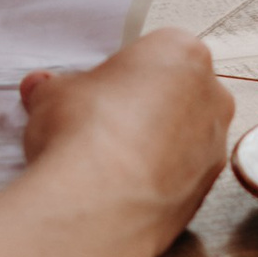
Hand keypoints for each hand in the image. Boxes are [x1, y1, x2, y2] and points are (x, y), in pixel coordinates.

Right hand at [18, 29, 232, 256]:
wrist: (99, 204)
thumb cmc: (87, 134)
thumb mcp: (53, 95)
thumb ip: (54, 88)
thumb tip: (43, 89)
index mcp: (181, 52)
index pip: (155, 52)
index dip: (121, 73)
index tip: (98, 89)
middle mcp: (210, 95)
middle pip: (176, 93)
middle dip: (144, 107)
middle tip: (102, 123)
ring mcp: (214, 146)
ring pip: (183, 137)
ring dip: (153, 146)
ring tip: (108, 163)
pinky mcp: (207, 190)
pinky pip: (181, 176)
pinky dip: (157, 180)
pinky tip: (121, 190)